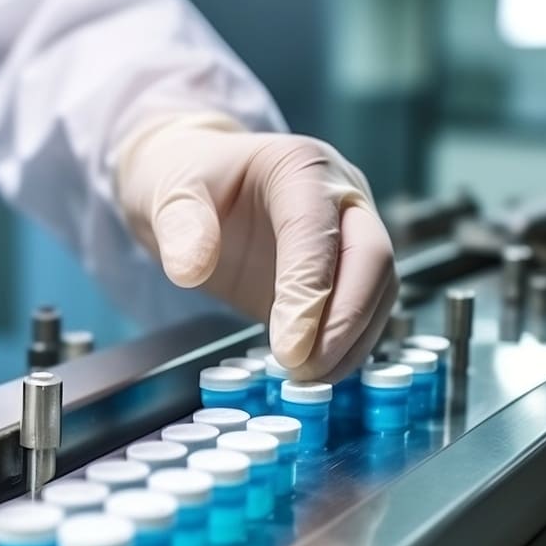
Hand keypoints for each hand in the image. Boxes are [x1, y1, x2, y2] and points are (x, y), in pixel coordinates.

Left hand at [114, 112, 396, 379]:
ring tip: (307, 378)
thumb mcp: (167, 191)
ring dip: (352, 341)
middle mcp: (339, 198)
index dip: (309, 291)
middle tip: (308, 368)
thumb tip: (191, 269)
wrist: (194, 188)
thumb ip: (179, 225)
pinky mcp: (343, 274)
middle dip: (347, 321)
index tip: (290, 345)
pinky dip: (346, 346)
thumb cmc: (188, 179)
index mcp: (300, 167)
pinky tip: (315, 371)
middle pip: (371, 258)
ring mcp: (348, 235)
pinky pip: (363, 312)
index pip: (317, 232)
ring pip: (378, 290)